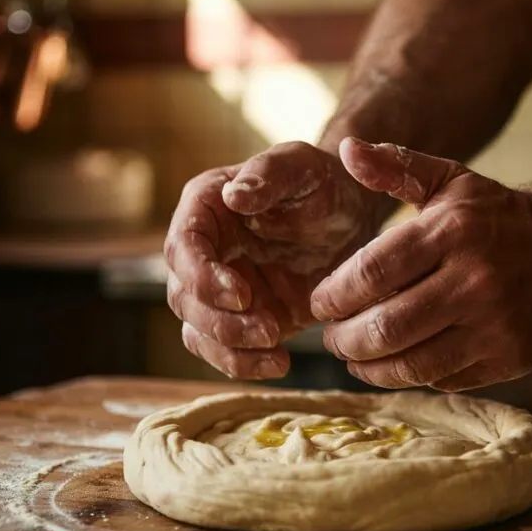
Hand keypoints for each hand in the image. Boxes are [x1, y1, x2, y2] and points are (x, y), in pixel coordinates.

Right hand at [165, 142, 375, 378]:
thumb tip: (235, 196)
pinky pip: (224, 351)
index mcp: (205, 209)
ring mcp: (217, 289)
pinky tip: (279, 363)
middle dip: (220, 321)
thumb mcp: (301, 166)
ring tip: (277, 353)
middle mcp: (202, 251)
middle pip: (183, 297)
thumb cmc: (321, 180)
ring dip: (230, 350)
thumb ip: (268, 173)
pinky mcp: (240, 319)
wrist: (348, 215)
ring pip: (197, 331)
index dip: (202, 277)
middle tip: (269, 329)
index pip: (183, 248)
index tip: (242, 294)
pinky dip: (245, 364)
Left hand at [310, 138, 531, 390]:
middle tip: (331, 337)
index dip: (334, 296)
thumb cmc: (492, 216)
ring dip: (368, 366)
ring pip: (411, 364)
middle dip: (343, 340)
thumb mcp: (449, 180)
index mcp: (452, 231)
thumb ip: (395, 167)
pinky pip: (442, 379)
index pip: (372, 273)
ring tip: (354, 356)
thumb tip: (346, 149)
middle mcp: (477, 280)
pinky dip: (410, 374)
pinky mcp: (511, 358)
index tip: (319, 303)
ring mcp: (497, 324)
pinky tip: (397, 361)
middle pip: (386, 328)